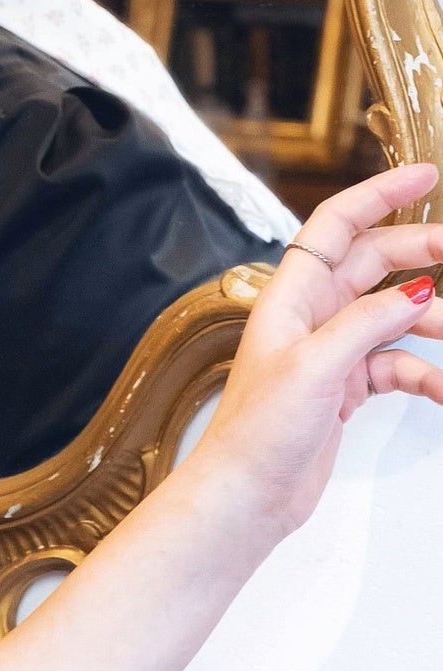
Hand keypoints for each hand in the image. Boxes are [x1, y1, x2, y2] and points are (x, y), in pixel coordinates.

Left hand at [195, 162, 442, 539]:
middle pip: (373, 263)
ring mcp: (329, 351)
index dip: (378, 196)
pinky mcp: (344, 386)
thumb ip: (367, 322)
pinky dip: (424, 373)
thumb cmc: (258, 431)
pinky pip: (396, 365)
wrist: (247, 494)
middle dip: (420, 252)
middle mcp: (309, 316)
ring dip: (431, 321)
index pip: (335, 226)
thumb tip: (420, 289)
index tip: (426, 176)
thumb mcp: (315, 366)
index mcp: (289, 296)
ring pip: (393, 315)